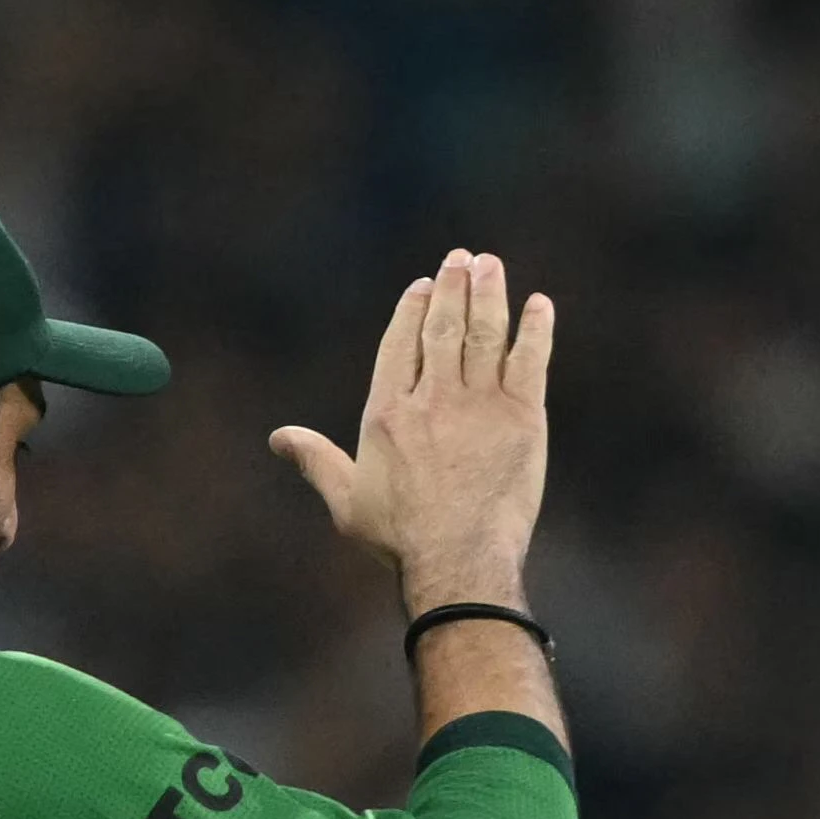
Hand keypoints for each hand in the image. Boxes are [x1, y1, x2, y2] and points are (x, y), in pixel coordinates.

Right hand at [270, 249, 555, 612]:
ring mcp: (479, 404)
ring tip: (490, 265)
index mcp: (388, 411)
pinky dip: (536, 330)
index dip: (413, 308)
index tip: (423, 285)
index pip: (401, 342)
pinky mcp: (521, 419)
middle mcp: (433, 398)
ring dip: (489, 294)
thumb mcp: (346, 501)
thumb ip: (316, 460)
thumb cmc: (400, 539)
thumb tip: (279, 437)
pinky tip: (540, 305)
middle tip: (462, 258)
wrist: (459, 560)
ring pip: (484, 333)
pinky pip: (530, 362)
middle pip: (443, 326)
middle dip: (452, 286)